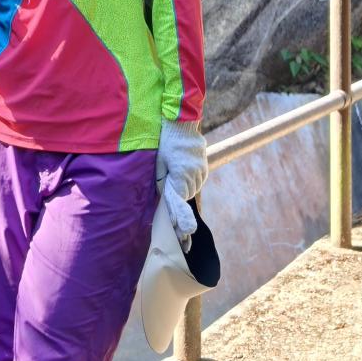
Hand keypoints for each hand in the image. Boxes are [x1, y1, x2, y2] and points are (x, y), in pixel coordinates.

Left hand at [156, 119, 206, 239]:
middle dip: (179, 204)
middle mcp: (194, 175)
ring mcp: (201, 170)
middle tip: (175, 220)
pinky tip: (183, 176)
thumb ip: (162, 182)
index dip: (179, 221)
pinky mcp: (203, 166)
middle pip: (186, 197)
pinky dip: (190, 182)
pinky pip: (197, 180)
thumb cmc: (165, 142)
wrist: (181, 122)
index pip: (179, 203)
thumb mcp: (158, 163)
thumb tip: (163, 199)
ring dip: (185, 191)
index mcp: (181, 176)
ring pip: (192, 189)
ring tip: (176, 185)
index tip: (182, 238)